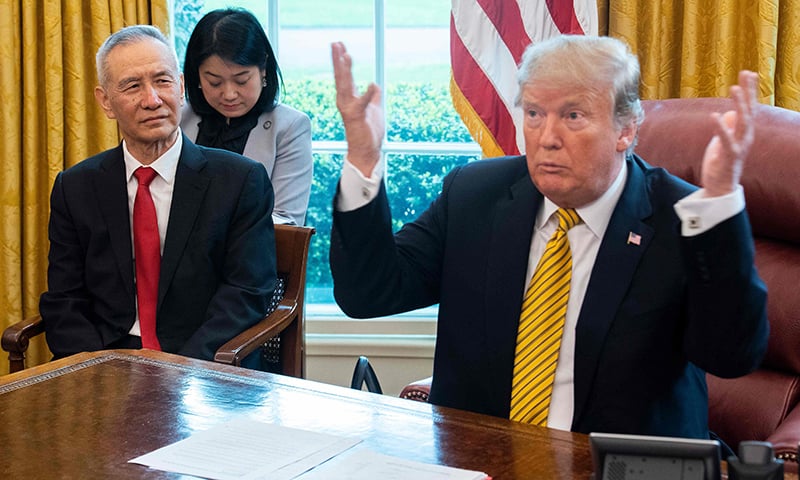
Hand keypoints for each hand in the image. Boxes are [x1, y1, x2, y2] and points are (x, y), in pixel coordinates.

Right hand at [331, 42, 383, 176]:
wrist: (366, 152)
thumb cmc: (368, 132)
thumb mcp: (373, 109)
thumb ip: (373, 96)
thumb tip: (375, 86)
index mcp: (349, 98)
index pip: (344, 76)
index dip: (342, 61)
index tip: (340, 45)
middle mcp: (346, 102)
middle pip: (341, 77)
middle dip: (338, 60)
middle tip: (335, 43)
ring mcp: (350, 109)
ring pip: (346, 86)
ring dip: (346, 70)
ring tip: (346, 55)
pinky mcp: (357, 117)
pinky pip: (363, 103)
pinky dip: (368, 94)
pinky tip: (372, 84)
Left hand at [700, 70, 757, 196]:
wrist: (721, 187)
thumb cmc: (722, 163)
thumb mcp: (723, 141)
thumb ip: (728, 127)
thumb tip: (728, 114)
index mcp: (744, 132)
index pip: (749, 107)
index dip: (749, 91)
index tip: (748, 73)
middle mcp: (745, 137)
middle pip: (749, 110)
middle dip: (748, 92)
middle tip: (746, 74)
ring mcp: (739, 146)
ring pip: (742, 122)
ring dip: (739, 104)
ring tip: (734, 88)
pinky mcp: (729, 157)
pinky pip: (726, 141)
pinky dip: (721, 128)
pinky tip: (715, 115)